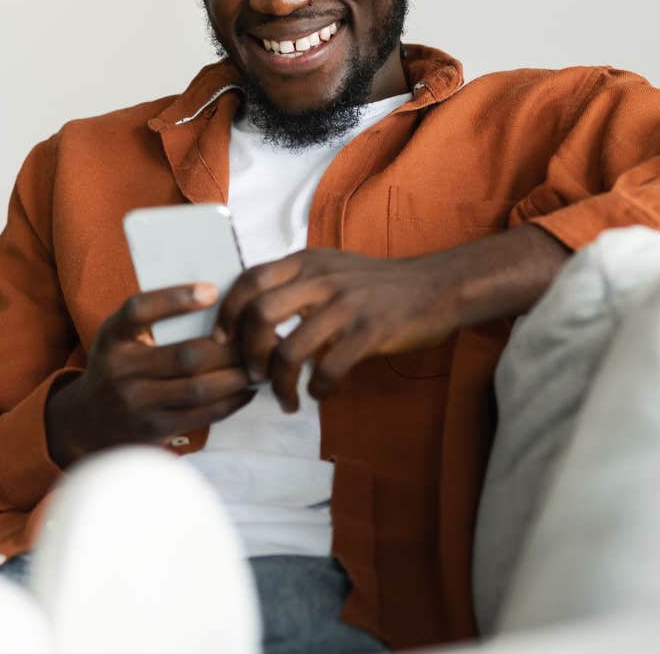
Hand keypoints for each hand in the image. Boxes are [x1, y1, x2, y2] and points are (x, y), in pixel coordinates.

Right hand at [44, 282, 254, 466]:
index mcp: (112, 336)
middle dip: (230, 346)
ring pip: (199, 388)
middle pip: (186, 356)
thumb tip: (218, 296)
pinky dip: (231, 401)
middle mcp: (120, 369)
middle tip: (259, 336)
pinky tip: (248, 388)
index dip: (175, 298)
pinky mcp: (154, 429)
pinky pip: (202, 415)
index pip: (139, 310)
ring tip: (260, 362)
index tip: (212, 289)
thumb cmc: (119, 363)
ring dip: (237, 376)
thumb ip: (155, 318)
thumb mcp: (121, 335)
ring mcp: (136, 403)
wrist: (89, 419)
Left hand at [215, 250, 462, 413]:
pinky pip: (329, 368)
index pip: (249, 280)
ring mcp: (347, 305)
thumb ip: (297, 282)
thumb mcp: (332, 267)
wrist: (436, 286)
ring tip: (286, 398)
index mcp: (307, 261)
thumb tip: (254, 315)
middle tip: (254, 375)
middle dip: (249, 353)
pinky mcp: (370, 331)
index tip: (224, 342)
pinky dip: (318, 389)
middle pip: (261, 315)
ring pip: (291, 349)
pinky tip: (320, 394)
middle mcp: (322, 279)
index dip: (227, 314)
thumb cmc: (380, 284)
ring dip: (280, 383)